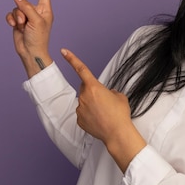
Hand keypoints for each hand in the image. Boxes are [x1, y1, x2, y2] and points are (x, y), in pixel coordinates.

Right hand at [5, 0, 53, 76]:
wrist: (30, 52)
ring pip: (16, 8)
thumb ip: (26, 6)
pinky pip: (10, 14)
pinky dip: (10, 19)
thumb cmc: (38, 38)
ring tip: (21, 26)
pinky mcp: (18, 22)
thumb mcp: (35, 20)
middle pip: (24, 2)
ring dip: (17, 17)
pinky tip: (13, 26)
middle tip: (25, 22)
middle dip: (22, 10)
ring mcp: (26, 17)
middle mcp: (36, 12)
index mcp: (45, 10)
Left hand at [61, 48, 145, 171]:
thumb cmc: (120, 114)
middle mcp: (84, 96)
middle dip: (92, 91)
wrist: (117, 133)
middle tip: (105, 101)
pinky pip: (83, 113)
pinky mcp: (79, 119)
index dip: (72, 59)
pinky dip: (90, 115)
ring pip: (84, 102)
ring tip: (104, 113)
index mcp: (94, 87)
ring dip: (92, 104)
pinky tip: (99, 120)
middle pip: (85, 88)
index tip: (63, 51)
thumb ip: (110, 91)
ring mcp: (80, 108)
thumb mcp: (120, 96)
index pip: (81, 69)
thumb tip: (108, 93)